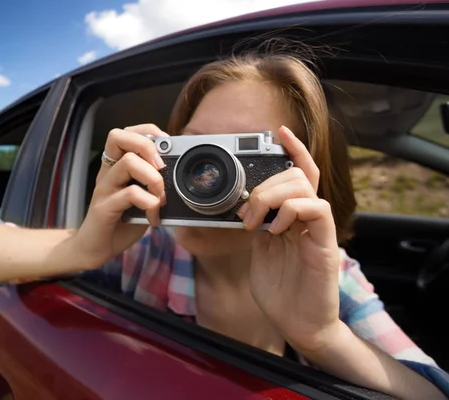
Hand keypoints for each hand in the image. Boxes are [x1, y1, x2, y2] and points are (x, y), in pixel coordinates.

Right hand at [75, 124, 167, 269]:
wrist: (95, 248)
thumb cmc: (121, 222)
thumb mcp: (141, 198)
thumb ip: (152, 184)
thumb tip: (178, 174)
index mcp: (115, 166)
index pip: (126, 132)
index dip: (148, 131)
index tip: (166, 145)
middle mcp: (107, 172)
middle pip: (119, 136)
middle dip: (147, 147)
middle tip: (160, 168)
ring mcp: (104, 188)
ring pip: (128, 163)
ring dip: (153, 179)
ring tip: (160, 197)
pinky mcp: (104, 207)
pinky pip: (130, 194)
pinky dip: (150, 204)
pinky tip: (153, 217)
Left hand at [238, 125, 340, 352]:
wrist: (297, 323)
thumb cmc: (279, 290)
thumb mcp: (260, 250)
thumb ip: (257, 224)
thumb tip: (241, 206)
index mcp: (292, 216)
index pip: (298, 173)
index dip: (292, 150)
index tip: (278, 132)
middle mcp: (308, 218)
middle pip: (296, 175)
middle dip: (265, 185)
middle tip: (246, 214)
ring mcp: (318, 229)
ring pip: (304, 186)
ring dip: (272, 197)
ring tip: (256, 223)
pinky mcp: (325, 243)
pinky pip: (317, 208)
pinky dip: (292, 210)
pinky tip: (276, 229)